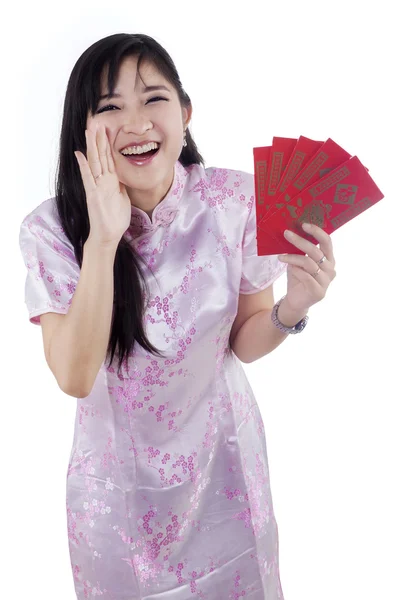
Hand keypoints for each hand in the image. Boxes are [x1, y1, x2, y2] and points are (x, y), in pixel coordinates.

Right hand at [74, 121, 131, 247]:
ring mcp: (97, 187)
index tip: (107, 131)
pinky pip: (88, 177)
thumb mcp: (123, 199)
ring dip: (92, 147)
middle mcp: (102, 182)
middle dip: (99, 141)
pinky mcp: (93, 194)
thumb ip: (121, 187)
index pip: (109, 160)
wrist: (108, 235)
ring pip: (94, 163)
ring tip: (89, 132)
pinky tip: (80, 154)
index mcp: (111, 182)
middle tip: (97, 124)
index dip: (108, 145)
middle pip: (101, 157)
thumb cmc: (115, 220)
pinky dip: (84, 166)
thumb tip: (122, 177)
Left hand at [277, 223, 336, 314]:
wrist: (295, 301)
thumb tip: (291, 231)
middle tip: (286, 234)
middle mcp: (330, 269)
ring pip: (308, 263)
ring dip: (292, 257)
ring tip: (281, 256)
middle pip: (316, 251)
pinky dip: (295, 270)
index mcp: (329, 259)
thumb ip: (300, 250)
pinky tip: (289, 268)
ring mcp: (326, 281)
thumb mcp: (298, 261)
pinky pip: (305, 276)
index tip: (303, 224)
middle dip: (300, 241)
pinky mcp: (318, 291)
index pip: (327, 242)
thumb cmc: (298, 278)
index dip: (317, 232)